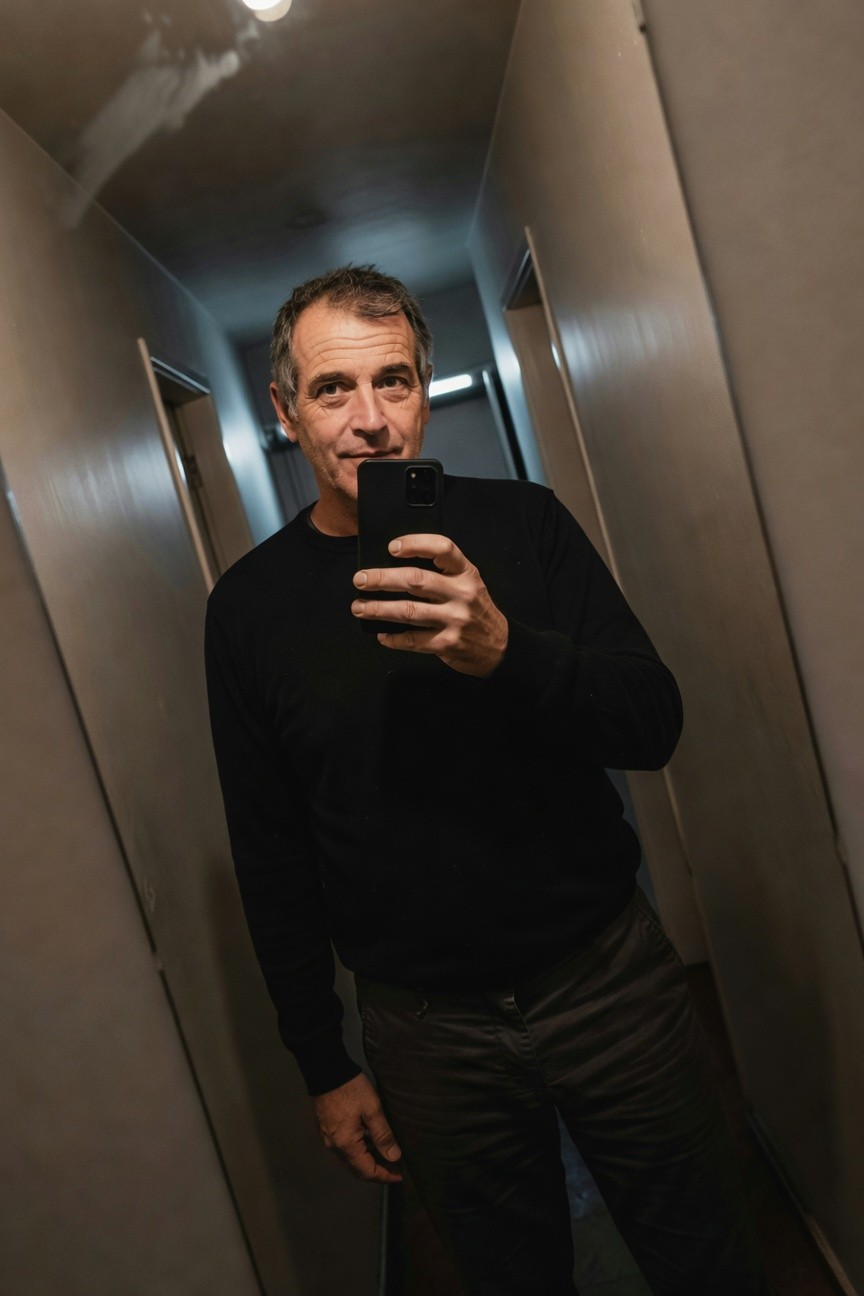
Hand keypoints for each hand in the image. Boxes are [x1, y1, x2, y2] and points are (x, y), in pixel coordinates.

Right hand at [313, 1073, 402, 1182]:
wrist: (326, 1071)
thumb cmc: (351, 1089)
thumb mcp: (372, 1109)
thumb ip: (383, 1134)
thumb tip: (394, 1157)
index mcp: (346, 1144)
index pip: (367, 1171)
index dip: (384, 1176)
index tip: (400, 1176)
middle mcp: (335, 1147)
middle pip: (357, 1170)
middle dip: (377, 1172)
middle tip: (395, 1168)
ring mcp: (329, 1139)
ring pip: (350, 1161)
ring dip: (368, 1162)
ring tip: (386, 1156)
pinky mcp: (328, 1130)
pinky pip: (345, 1150)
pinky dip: (359, 1152)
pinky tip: (371, 1143)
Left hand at [352, 534, 508, 676]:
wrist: (500, 646)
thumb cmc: (477, 610)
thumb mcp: (469, 584)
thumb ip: (443, 573)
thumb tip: (395, 567)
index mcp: (466, 573)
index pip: (442, 549)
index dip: (415, 544)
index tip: (391, 547)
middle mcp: (462, 594)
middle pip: (416, 580)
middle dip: (382, 579)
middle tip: (360, 579)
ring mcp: (455, 620)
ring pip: (409, 611)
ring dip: (379, 609)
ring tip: (359, 607)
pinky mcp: (447, 643)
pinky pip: (413, 640)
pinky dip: (393, 638)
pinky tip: (381, 634)